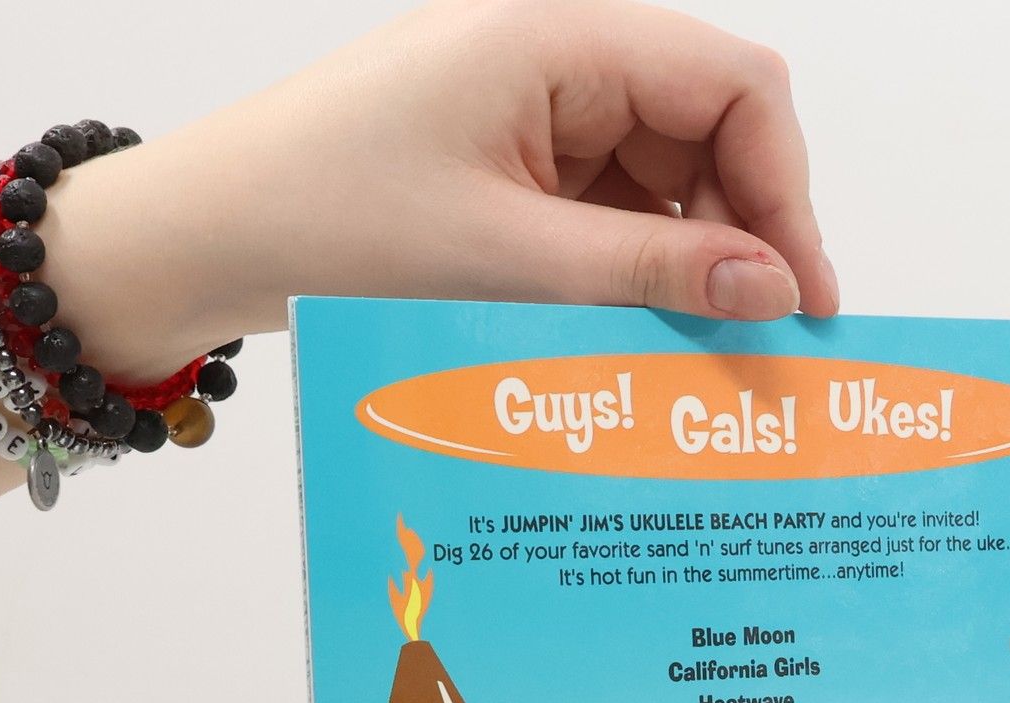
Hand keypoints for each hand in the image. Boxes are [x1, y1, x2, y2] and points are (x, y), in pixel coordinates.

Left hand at [50, 0, 837, 377]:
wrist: (207, 237)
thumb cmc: (326, 221)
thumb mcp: (506, 259)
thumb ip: (649, 273)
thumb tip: (774, 289)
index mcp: (558, 33)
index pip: (734, 86)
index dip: (787, 191)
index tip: (802, 300)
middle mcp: (556, 56)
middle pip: (708, 132)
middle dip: (742, 237)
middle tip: (755, 351)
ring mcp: (533, 111)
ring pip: (661, 181)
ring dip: (687, 267)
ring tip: (694, 363)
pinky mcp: (509, 165)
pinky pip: (605, 211)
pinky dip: (631, 273)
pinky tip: (637, 340)